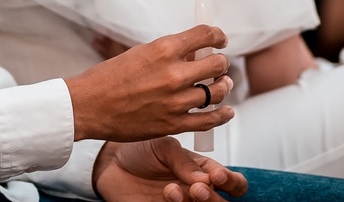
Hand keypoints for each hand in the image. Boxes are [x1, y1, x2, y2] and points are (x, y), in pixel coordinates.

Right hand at [65, 25, 233, 142]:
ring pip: (217, 91)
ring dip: (223, 86)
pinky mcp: (173, 124)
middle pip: (217, 64)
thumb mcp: (139, 54)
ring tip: (222, 85)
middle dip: (220, 62)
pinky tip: (226, 112)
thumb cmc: (108, 78)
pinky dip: (222, 115)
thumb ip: (167, 54)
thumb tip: (193, 55)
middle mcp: (173, 74)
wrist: (88, 106)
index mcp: (163, 49)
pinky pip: (209, 120)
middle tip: (217, 65)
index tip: (221, 39)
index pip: (205, 35)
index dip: (218, 35)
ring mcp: (175, 101)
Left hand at [93, 138, 247, 201]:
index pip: (231, 181)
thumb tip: (204, 178)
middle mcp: (196, 190)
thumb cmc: (140, 150)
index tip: (217, 176)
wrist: (112, 162)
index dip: (231, 181)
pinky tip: (167, 194)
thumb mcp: (164, 146)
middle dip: (213, 197)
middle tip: (198, 188)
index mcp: (203, 170)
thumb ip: (184, 160)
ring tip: (174, 190)